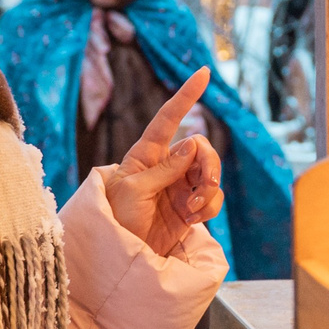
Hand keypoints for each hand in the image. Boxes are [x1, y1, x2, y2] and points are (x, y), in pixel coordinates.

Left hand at [106, 68, 224, 256]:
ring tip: (191, 211)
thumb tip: (192, 143)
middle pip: (201, 148)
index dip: (186, 95)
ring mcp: (180, 187)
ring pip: (211, 173)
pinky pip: (213, 198)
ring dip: (207, 191)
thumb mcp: (133, 191)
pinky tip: (192, 221)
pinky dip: (208, 208)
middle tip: (203, 185)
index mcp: (146, 154)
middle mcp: (167, 166)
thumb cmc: (116, 219)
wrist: (122, 255)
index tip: (204, 72)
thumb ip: (164, 168)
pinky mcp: (191, 208)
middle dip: (208, 164)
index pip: (168, 118)